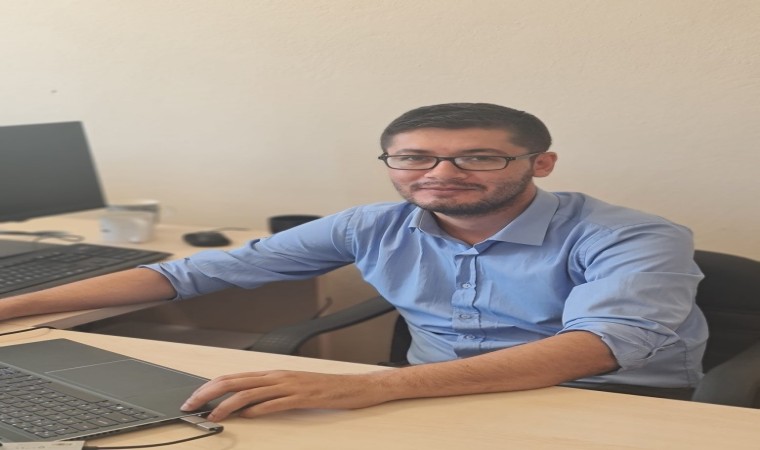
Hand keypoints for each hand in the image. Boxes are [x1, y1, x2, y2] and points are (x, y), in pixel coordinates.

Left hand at [180, 370, 387, 419]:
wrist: (355, 386)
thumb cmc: (325, 389)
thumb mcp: (293, 391)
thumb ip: (269, 396)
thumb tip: (245, 408)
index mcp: (274, 374)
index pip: (234, 377)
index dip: (210, 386)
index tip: (193, 397)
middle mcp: (278, 376)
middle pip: (236, 381)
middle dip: (209, 393)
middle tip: (190, 405)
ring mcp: (290, 386)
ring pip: (251, 392)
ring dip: (227, 404)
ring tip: (211, 414)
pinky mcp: (303, 397)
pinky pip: (276, 403)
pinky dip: (258, 409)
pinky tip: (247, 416)